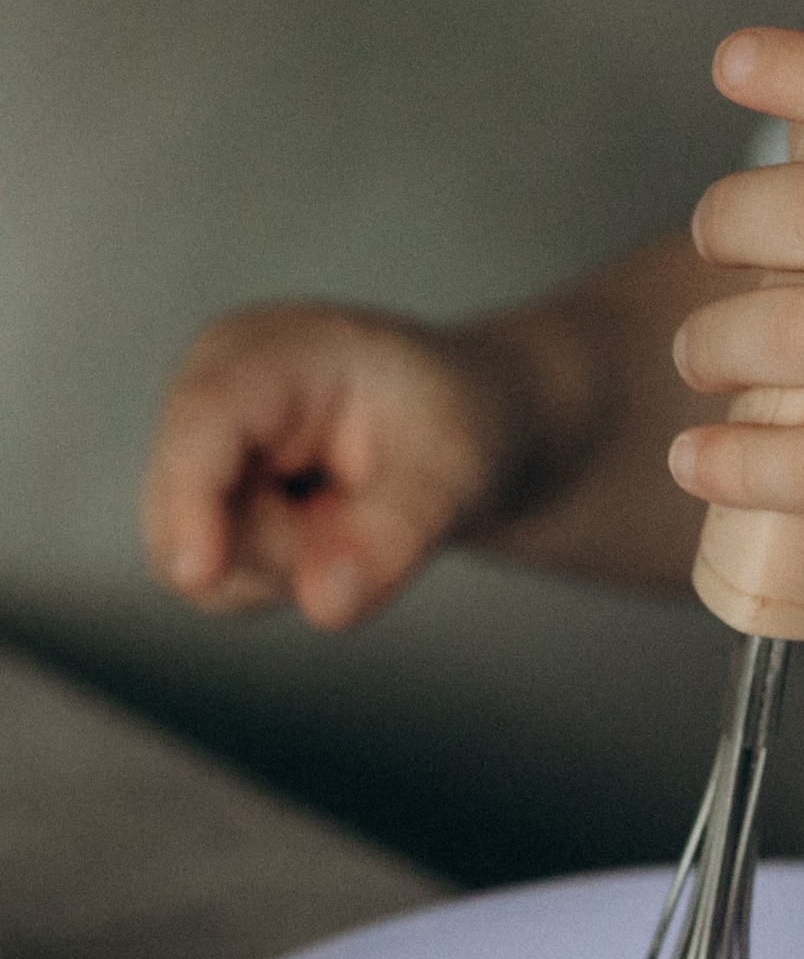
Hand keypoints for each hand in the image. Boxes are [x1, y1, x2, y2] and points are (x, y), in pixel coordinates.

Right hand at [142, 303, 546, 629]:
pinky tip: (327, 533)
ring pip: (204, 568)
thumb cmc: (454, 422)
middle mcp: (206, 399)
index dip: (189, 502)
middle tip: (372, 519)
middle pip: (190, 518)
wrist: (459, 429)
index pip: (201, 423)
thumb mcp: (454, 470)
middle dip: (286, 553)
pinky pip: (221, 586)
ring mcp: (197, 457)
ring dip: (290, 570)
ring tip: (354, 517)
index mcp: (259, 352)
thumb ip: (391, 535)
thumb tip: (326, 606)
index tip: (202, 573)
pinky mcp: (200, 509)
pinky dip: (282, 580)